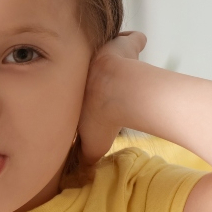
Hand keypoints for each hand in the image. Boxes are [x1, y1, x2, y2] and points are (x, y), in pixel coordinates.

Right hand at [79, 31, 145, 164]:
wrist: (113, 93)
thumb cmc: (98, 117)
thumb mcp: (90, 144)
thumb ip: (87, 154)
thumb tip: (84, 171)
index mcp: (74, 88)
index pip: (71, 86)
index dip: (79, 87)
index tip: (86, 91)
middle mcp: (85, 67)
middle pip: (88, 62)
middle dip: (93, 65)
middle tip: (99, 68)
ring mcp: (105, 53)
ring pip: (108, 47)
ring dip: (114, 51)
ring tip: (122, 53)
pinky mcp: (124, 45)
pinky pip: (131, 39)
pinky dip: (135, 41)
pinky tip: (140, 42)